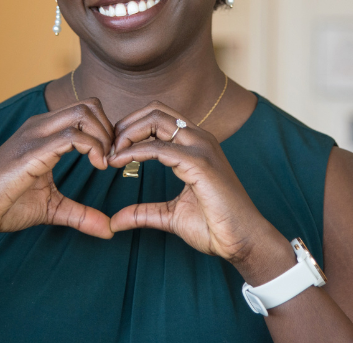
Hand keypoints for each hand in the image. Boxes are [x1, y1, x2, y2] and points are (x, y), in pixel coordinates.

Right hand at [0, 100, 114, 238]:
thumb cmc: (2, 205)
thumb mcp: (50, 208)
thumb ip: (80, 214)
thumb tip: (109, 229)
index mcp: (42, 132)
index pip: (86, 112)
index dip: (108, 133)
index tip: (114, 161)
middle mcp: (38, 126)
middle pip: (89, 105)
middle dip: (112, 131)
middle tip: (115, 160)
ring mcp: (34, 136)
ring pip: (84, 113)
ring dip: (106, 137)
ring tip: (106, 164)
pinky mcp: (31, 152)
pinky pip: (72, 137)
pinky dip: (94, 148)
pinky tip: (98, 166)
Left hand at [107, 102, 275, 263]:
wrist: (245, 242)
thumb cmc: (215, 226)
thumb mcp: (170, 215)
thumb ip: (143, 212)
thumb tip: (115, 221)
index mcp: (194, 144)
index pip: (158, 116)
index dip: (130, 127)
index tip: (111, 150)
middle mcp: (200, 139)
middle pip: (154, 110)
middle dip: (125, 125)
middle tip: (108, 149)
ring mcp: (202, 148)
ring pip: (156, 119)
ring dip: (127, 133)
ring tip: (111, 155)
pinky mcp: (201, 164)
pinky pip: (160, 147)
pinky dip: (135, 152)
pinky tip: (119, 163)